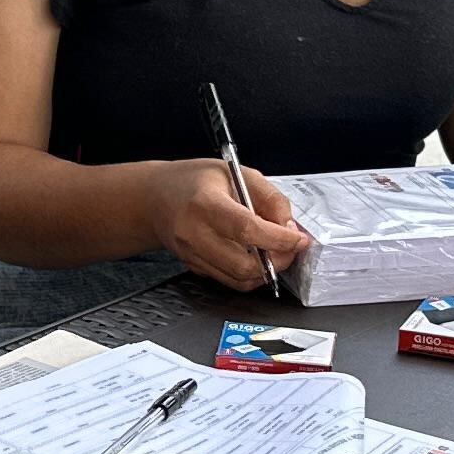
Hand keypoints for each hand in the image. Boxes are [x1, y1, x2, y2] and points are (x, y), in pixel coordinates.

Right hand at [145, 159, 311, 288]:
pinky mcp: (193, 268)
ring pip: (239, 279)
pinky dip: (249, 274)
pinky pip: (230, 281)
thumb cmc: (195, 181)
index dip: (278, 239)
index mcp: (204, 203)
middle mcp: (194, 233)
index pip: (246, 229)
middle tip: (288, 248)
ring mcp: (191, 255)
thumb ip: (269, 198)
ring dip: (266, 270)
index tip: (298, 239)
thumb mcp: (236, 173)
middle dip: (276, 261)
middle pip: (242, 264)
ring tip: (273, 251)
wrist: (155, 198)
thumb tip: (290, 228)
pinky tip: (254, 256)